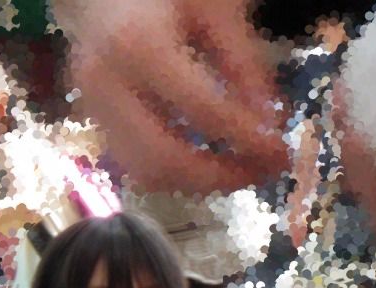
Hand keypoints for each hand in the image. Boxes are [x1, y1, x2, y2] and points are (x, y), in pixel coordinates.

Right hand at [66, 0, 288, 193]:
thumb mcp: (213, 6)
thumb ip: (243, 63)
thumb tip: (270, 124)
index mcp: (139, 44)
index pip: (204, 111)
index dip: (247, 139)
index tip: (281, 152)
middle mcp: (107, 85)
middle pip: (166, 158)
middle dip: (220, 176)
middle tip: (262, 171)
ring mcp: (94, 107)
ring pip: (148, 173)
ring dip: (198, 182)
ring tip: (239, 169)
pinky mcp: (95, 120)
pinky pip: (137, 165)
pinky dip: (177, 172)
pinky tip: (207, 158)